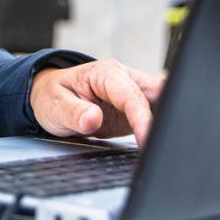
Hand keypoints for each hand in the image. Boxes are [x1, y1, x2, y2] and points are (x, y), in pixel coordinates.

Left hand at [29, 59, 164, 146]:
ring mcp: (133, 93)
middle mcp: (124, 79)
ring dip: (167, 122)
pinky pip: (157, 115)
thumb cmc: (52, 97)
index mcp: (105, 73)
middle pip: (160, 91)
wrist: (51, 97)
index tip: (146, 140)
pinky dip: (161, 128)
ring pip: (164, 101)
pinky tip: (160, 144)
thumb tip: (93, 118)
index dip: (142, 118)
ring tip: (165, 146)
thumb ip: (74, 113)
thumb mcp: (54, 105)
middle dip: (168, 114)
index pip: (132, 95)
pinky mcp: (136, 109)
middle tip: (166, 142)